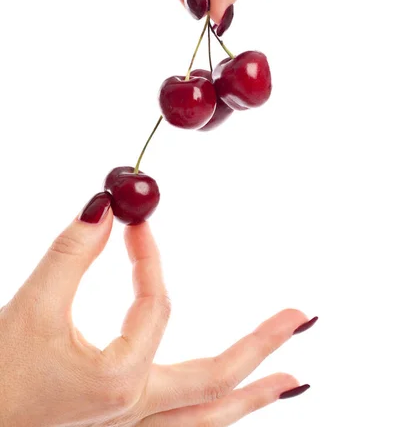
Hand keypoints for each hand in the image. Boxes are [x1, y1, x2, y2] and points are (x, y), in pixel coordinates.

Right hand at [0, 192, 314, 426]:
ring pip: (209, 421)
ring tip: (294, 380)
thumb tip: (105, 205)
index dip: (149, 256)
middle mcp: (133, 415)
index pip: (154, 304)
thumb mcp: (31, 309)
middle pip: (219, 381)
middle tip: (303, 318)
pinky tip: (231, 405)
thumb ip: (72, 253)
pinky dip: (218, 415)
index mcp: (119, 382)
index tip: (136, 221)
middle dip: (264, 346)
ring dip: (253, 397)